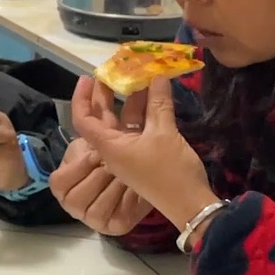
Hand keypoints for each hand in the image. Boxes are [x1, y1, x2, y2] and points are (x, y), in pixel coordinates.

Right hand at [48, 138, 151, 234]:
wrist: (134, 171)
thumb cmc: (106, 155)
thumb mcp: (90, 142)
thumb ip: (85, 132)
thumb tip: (87, 108)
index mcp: (63, 186)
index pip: (59, 182)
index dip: (79, 167)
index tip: (96, 154)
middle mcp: (73, 206)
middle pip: (79, 197)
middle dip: (100, 176)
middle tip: (115, 164)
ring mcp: (93, 220)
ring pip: (99, 206)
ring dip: (115, 186)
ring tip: (126, 174)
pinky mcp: (116, 226)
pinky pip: (119, 213)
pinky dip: (129, 197)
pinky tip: (135, 186)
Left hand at [68, 76, 215, 229]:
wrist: (191, 205)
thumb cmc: (171, 171)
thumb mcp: (165, 133)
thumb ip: (159, 103)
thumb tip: (158, 76)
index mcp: (110, 147)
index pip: (84, 120)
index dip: (82, 98)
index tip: (88, 77)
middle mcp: (115, 149)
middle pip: (103, 117)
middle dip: (107, 93)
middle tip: (114, 69)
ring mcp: (131, 152)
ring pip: (123, 120)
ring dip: (130, 99)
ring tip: (137, 75)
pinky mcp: (146, 153)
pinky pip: (138, 127)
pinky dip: (143, 111)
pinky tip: (154, 95)